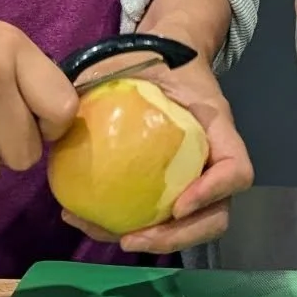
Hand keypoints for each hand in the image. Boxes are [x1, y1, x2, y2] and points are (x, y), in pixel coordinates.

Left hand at [58, 50, 253, 255]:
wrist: (163, 55)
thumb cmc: (153, 56)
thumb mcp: (135, 58)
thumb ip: (104, 79)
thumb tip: (60, 110)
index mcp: (215, 126)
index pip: (236, 170)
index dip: (213, 192)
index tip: (176, 205)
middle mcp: (213, 158)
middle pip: (217, 215)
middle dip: (179, 236)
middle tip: (134, 239)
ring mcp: (197, 177)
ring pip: (192, 226)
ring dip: (156, 242)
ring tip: (113, 238)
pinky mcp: (172, 187)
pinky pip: (163, 218)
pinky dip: (133, 228)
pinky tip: (87, 221)